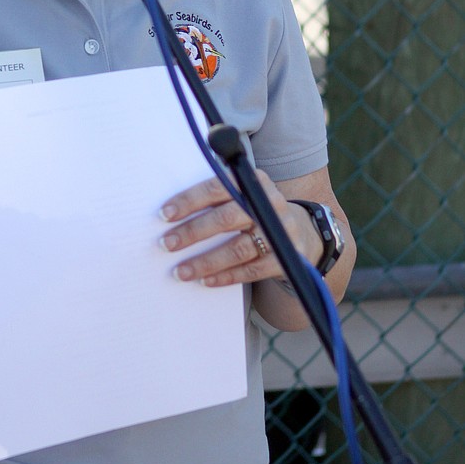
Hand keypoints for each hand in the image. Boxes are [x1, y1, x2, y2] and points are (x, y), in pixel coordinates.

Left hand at [158, 172, 321, 286]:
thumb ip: (214, 195)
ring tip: (180, 271)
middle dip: (193, 232)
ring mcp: (279, 232)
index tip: (165, 214)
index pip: (218, 187)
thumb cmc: (253, 209)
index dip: (190, 200)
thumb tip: (169, 210)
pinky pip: (252, 270)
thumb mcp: (241, 193)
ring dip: (206, 262)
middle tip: (166, 244)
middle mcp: (269, 204)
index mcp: (253, 182)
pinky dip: (226, 277)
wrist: (299, 230)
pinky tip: (205, 281)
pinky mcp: (285, 258)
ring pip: (238, 249)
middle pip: (227, 218)